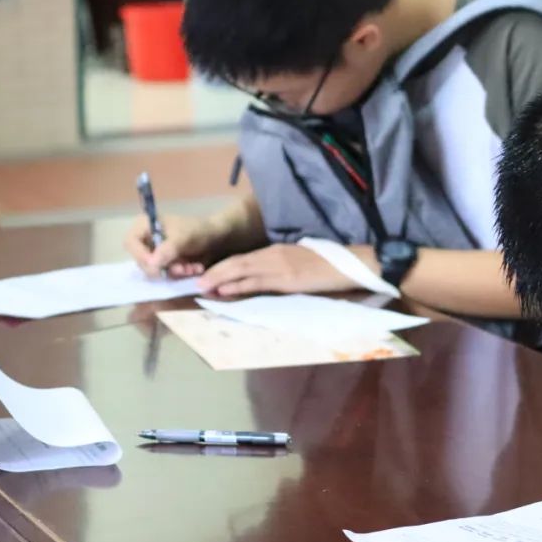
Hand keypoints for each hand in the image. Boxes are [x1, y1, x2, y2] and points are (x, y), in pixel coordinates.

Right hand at [125, 214, 225, 278]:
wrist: (214, 236)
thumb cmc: (197, 230)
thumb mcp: (184, 237)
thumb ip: (168, 249)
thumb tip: (151, 263)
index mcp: (143, 225)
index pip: (131, 243)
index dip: (141, 256)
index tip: (158, 266)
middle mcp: (143, 240)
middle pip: (141, 261)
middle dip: (164, 268)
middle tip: (183, 269)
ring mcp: (152, 253)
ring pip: (154, 271)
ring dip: (175, 273)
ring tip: (192, 268)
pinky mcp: (162, 264)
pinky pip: (164, 275)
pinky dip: (179, 275)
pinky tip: (193, 269)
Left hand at [197, 243, 378, 296]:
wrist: (347, 265)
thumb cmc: (326, 265)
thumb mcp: (298, 262)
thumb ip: (280, 266)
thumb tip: (263, 276)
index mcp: (276, 251)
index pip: (243, 258)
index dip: (223, 266)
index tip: (206, 274)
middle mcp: (273, 255)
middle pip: (237, 262)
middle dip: (215, 272)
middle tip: (195, 281)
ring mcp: (279, 267)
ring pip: (241, 270)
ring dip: (219, 279)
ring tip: (201, 286)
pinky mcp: (286, 279)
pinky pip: (256, 282)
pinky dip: (236, 286)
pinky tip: (223, 290)